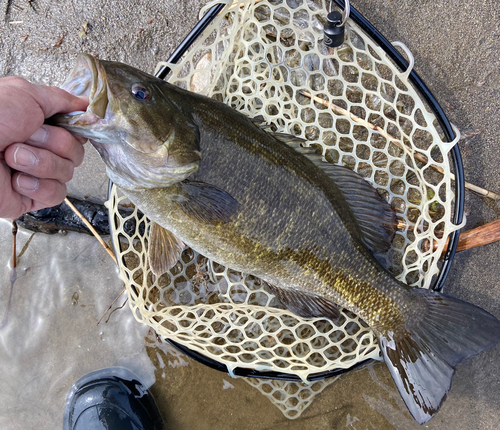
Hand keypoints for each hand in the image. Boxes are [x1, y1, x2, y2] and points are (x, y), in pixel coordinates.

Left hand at [0, 76, 87, 219]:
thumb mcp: (25, 93)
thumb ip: (60, 98)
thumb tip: (84, 104)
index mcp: (36, 123)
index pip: (75, 130)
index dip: (75, 128)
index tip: (67, 123)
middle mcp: (36, 147)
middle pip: (76, 151)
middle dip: (54, 143)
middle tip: (26, 137)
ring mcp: (34, 173)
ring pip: (67, 172)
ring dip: (41, 163)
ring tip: (11, 156)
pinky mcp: (31, 196)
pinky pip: (57, 193)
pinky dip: (38, 185)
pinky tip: (16, 178)